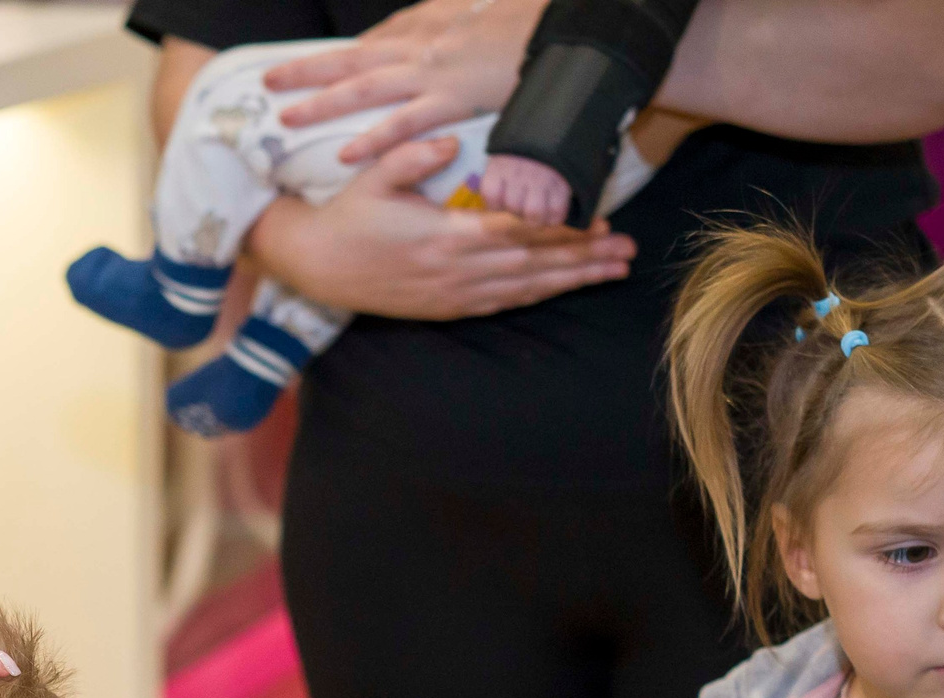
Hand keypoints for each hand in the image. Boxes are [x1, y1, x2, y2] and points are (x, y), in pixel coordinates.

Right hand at [247, 135, 632, 320]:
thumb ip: (416, 156)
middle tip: (626, 250)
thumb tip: (456, 143)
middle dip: (584, 258)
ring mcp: (452, 295)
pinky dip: (536, 295)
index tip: (598, 218)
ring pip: (525, 289)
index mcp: (444, 237)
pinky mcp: (446, 309)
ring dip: (571, 281)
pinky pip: (502, 304)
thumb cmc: (348, 216)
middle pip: (534, 265)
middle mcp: (455, 272)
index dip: (561, 226)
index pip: (518, 232)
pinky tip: (561, 288)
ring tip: (611, 272)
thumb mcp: (377, 175)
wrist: (316, 266)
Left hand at [263, 0, 546, 163]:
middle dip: (307, 71)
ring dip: (323, 103)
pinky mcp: (455, 97)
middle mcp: (421, 47)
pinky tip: (345, 153)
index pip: (368, 43)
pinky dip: (375, 137)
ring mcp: (435, 72)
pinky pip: (407, 121)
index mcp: (426, 28)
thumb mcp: (475, 10)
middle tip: (268, 82)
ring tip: (285, 117)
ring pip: (366, 88)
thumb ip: (442, 20)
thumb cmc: (524, 19)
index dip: (330, 57)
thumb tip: (417, 25)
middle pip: (352, 59)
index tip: (295, 68)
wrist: (564, 21)